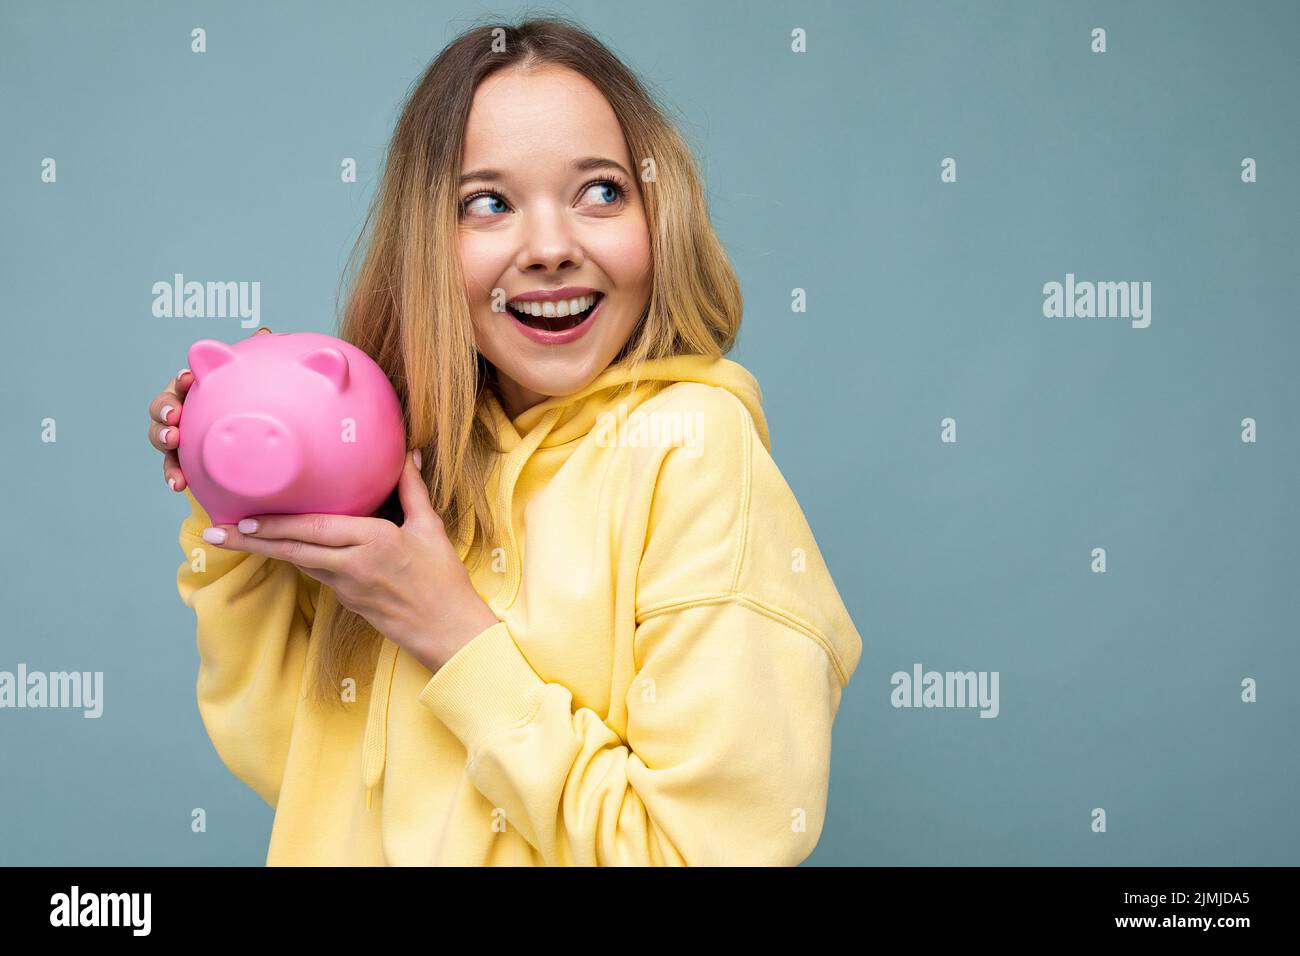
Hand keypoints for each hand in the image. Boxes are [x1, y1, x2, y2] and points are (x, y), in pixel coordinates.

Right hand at [148, 326, 273, 492]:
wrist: (245, 445)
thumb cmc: (240, 406)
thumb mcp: (249, 386)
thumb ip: (253, 361)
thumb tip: (265, 331)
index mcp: (195, 391)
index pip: (183, 382)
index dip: (182, 380)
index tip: (188, 379)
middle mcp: (182, 410)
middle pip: (162, 405)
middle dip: (163, 409)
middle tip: (173, 417)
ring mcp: (178, 436)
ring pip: (160, 435)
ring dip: (162, 438)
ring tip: (171, 443)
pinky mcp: (181, 461)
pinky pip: (172, 468)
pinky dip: (172, 474)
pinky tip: (178, 484)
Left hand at [198, 449, 499, 673]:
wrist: (448, 631)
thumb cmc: (444, 579)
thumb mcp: (430, 529)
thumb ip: (413, 490)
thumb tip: (406, 454)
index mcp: (373, 542)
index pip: (315, 529)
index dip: (276, 525)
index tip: (244, 518)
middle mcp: (352, 566)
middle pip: (293, 550)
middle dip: (251, 541)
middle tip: (214, 532)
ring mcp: (346, 587)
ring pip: (299, 563)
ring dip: (266, 551)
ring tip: (232, 539)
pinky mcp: (347, 601)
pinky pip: (316, 573)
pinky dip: (296, 559)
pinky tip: (281, 549)